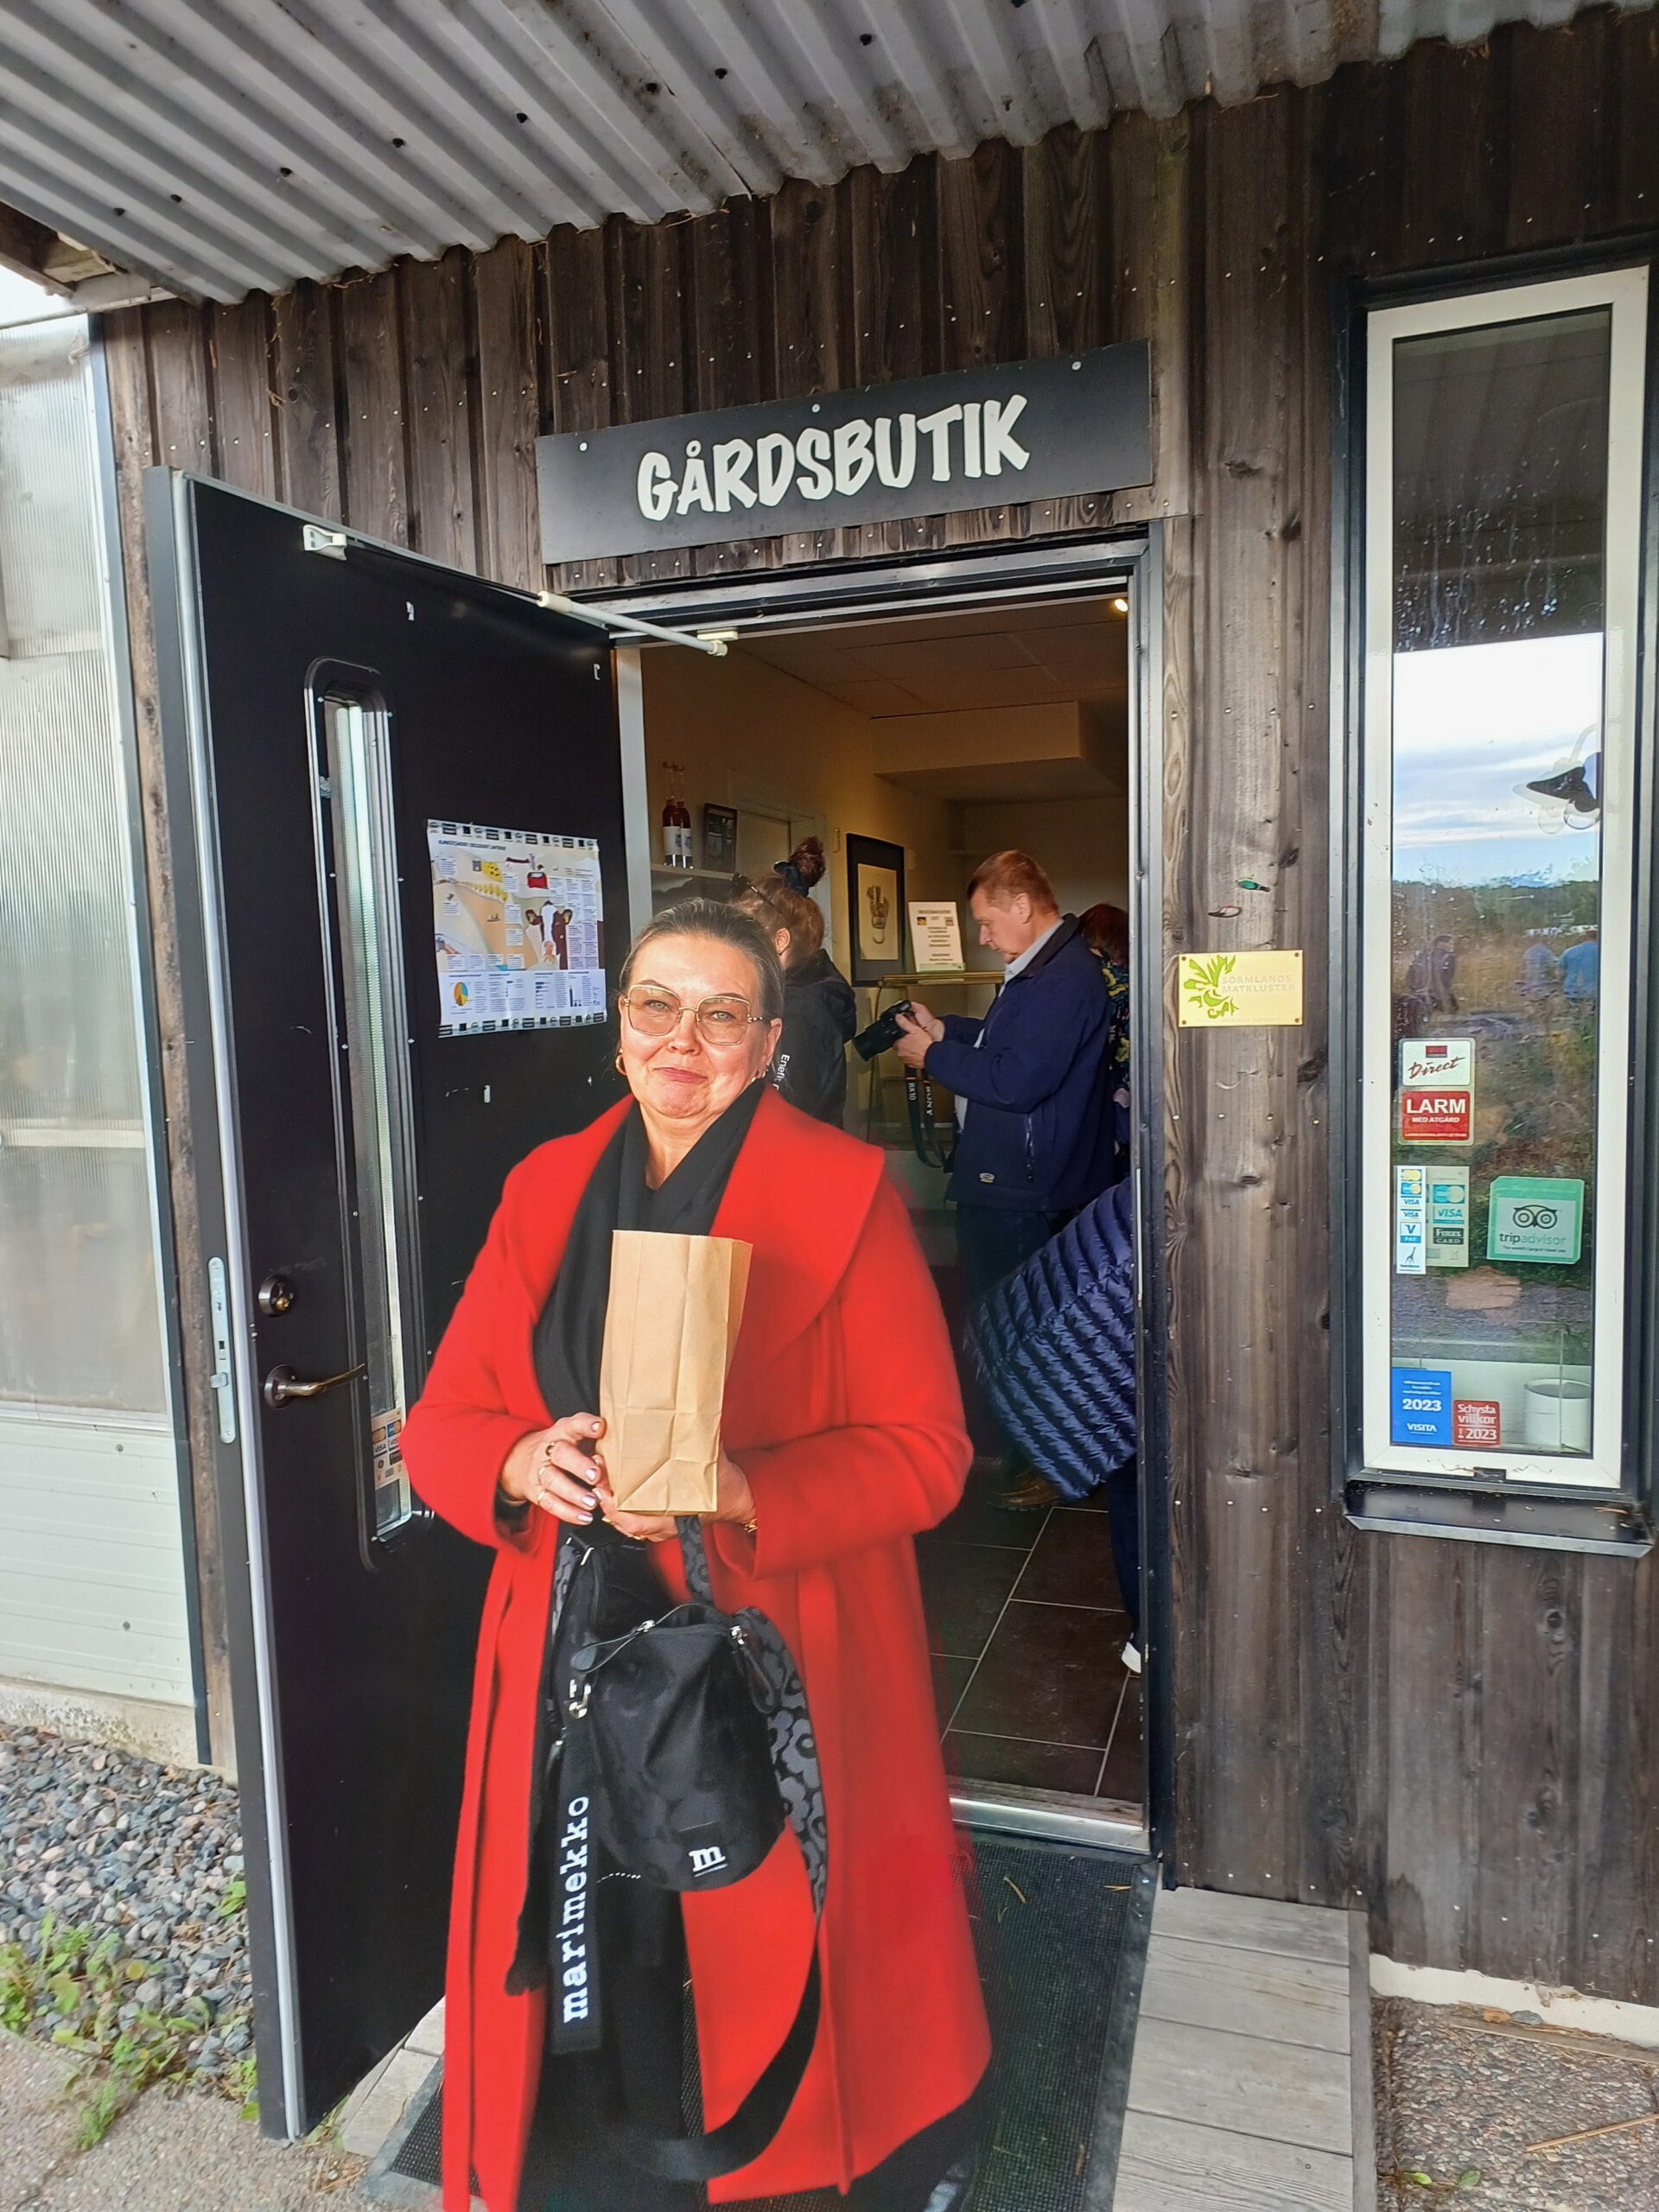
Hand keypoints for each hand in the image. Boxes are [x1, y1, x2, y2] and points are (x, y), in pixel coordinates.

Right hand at [498, 1413, 605, 1526]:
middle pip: (561, 1455)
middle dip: (579, 1465)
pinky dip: (568, 1512)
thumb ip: (595, 1440)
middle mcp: (549, 1450)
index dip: (586, 1424)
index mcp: (562, 1432)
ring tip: (592, 1502)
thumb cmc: (561, 1447)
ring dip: (574, 1493)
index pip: (573, 1424)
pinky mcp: (536, 1492)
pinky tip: (584, 1516)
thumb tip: (624, 1446)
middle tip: (595, 1475)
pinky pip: (550, 1503)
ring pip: (553, 1481)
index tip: (600, 1428)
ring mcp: (540, 1471)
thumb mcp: (574, 1436)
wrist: (520, 1458)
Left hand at [590, 1447, 753, 1545]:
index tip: (605, 1487)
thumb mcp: (713, 1462)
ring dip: (612, 1504)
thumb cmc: (726, 1488)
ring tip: (601, 1481)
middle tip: (598, 1476)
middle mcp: (665, 1527)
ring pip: (627, 1523)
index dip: (615, 1506)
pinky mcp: (662, 1523)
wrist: (739, 1501)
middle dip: (607, 1500)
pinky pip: (634, 1520)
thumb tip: (689, 1416)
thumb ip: (697, 1443)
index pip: (635, 1521)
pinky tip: (614, 1492)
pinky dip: (621, 1508)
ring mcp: (663, 1528)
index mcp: (675, 1517)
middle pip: (624, 1521)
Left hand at [894, 1003, 941, 1069]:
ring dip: (909, 1052)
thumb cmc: (924, 1044)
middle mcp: (901, 1054)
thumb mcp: (914, 1030)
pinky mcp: (912, 1065)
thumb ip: (904, 1023)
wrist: (932, 1056)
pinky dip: (914, 1058)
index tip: (907, 1037)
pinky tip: (920, 1054)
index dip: (902, 1038)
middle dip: (905, 1045)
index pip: (896, 1041)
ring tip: (917, 1047)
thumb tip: (897, 1017)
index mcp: (899, 1045)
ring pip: (905, 1055)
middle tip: (913, 1042)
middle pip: (900, 1048)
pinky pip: (911, 1061)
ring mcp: (906, 1060)